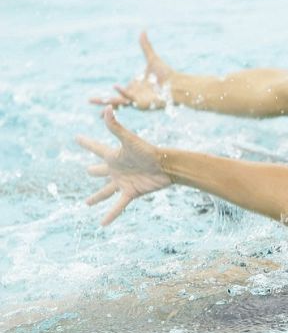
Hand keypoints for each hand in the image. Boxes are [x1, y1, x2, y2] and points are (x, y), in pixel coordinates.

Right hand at [77, 107, 172, 225]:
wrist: (167, 166)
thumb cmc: (148, 151)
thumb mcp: (129, 140)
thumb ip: (115, 126)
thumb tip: (107, 108)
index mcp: (114, 155)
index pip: (95, 148)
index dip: (86, 143)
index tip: (77, 138)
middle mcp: (116, 169)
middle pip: (100, 171)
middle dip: (94, 171)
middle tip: (87, 171)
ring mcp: (123, 182)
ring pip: (106, 192)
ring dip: (96, 198)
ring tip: (87, 203)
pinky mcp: (131, 193)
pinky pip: (118, 206)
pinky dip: (111, 215)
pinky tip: (102, 224)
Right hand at [90, 31, 174, 110]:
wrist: (178, 84)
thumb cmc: (167, 75)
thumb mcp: (152, 58)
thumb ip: (145, 46)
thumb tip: (143, 31)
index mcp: (134, 87)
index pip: (118, 92)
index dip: (106, 95)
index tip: (93, 99)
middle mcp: (134, 95)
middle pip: (115, 98)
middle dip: (102, 100)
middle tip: (89, 101)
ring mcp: (138, 100)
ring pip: (119, 101)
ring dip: (108, 101)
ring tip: (95, 102)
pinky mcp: (143, 103)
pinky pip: (131, 97)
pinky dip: (123, 91)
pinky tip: (115, 87)